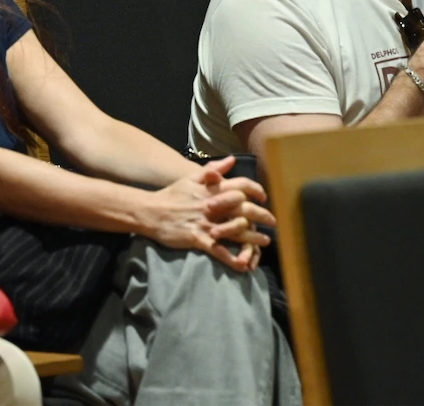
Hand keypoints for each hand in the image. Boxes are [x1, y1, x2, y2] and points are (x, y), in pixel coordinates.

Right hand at [147, 165, 274, 271]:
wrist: (150, 212)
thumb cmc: (172, 194)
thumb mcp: (191, 177)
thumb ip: (213, 168)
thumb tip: (232, 159)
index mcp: (212, 189)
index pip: (240, 186)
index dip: (255, 190)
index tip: (264, 196)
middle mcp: (212, 205)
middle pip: (243, 208)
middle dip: (261, 215)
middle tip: (273, 222)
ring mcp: (205, 222)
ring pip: (235, 230)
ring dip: (252, 237)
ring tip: (265, 241)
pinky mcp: (198, 238)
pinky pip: (218, 250)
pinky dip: (231, 259)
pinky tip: (243, 265)